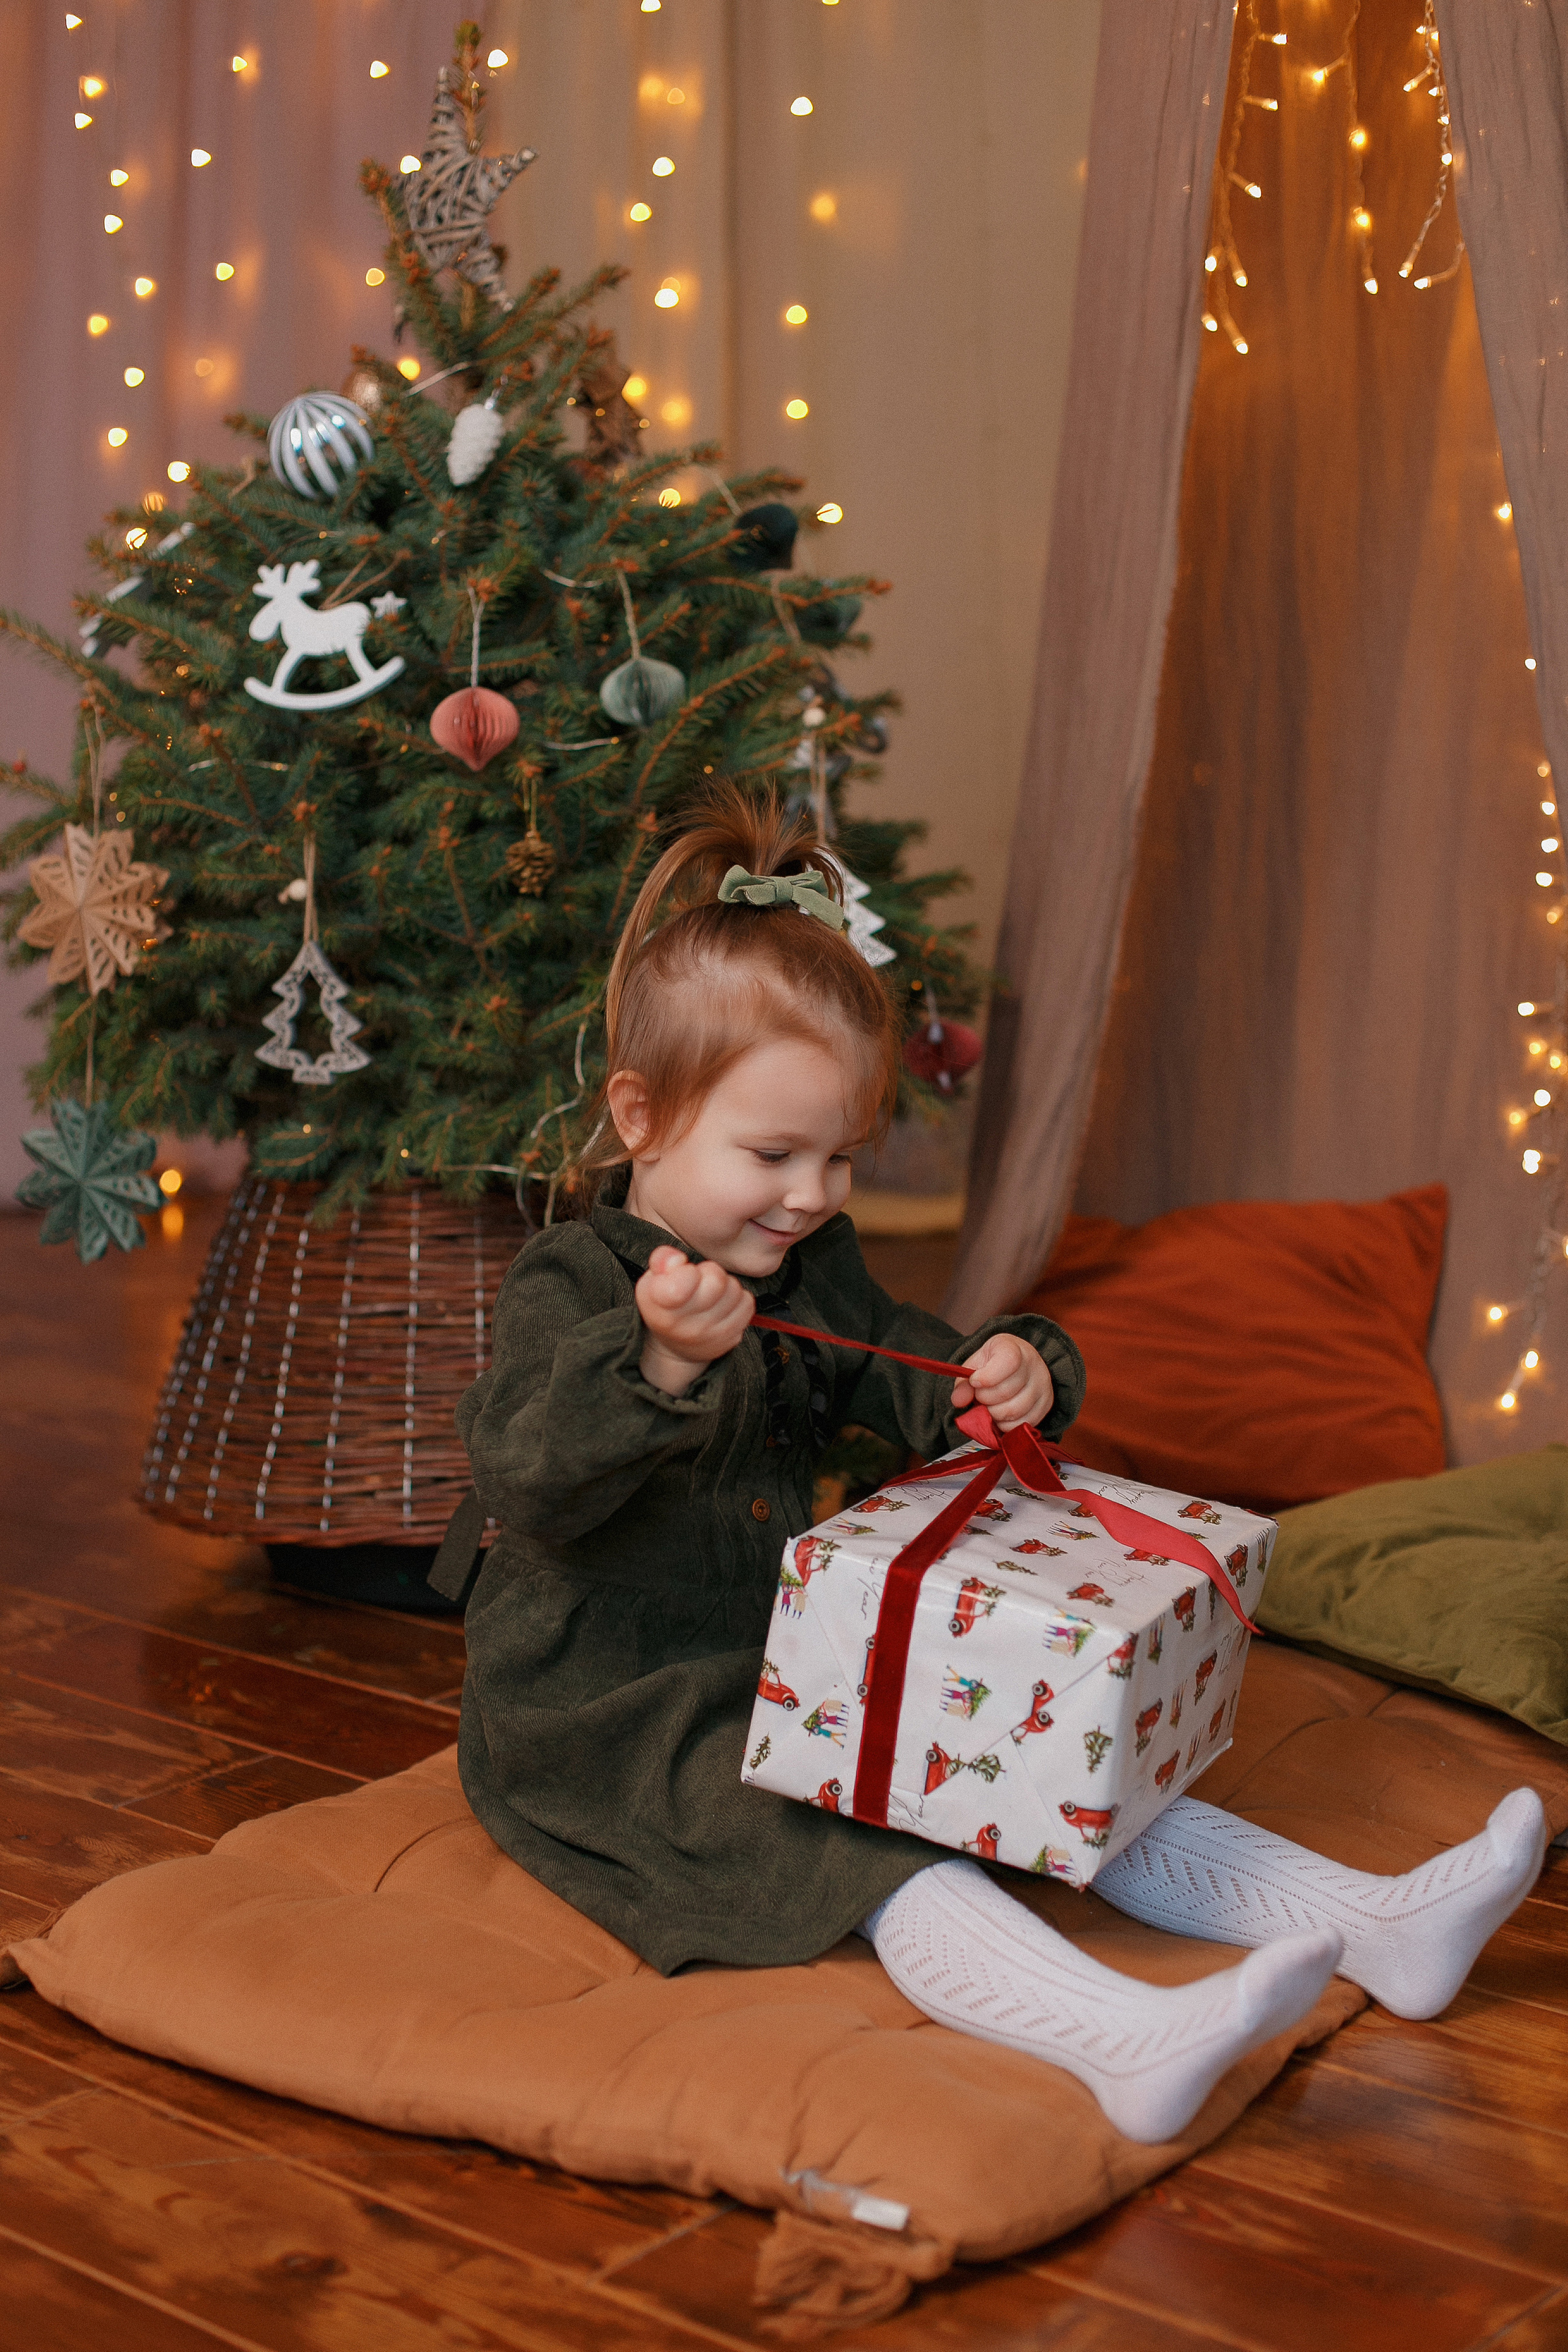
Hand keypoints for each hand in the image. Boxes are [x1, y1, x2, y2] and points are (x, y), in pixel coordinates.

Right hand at [636, 1245, 753, 1394]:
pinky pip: (747, 1303)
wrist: (677, 1349)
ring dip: (725, 1286)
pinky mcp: (732, 1336)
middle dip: (710, 1273)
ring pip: (734, 1289)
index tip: (684, 1275)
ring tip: (710, 1294)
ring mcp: (712, 1334)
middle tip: (700, 1281)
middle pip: (716, 1280)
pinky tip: (722, 1305)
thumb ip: (661, 1260)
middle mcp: (688, 1325)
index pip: (684, 1282)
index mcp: (663, 1307)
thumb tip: (678, 1259)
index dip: (687, 1271)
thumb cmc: (664, 1307)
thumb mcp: (651, 1281)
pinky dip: (737, 1299)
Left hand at [950, 1334, 1053, 1431]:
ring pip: (1014, 1410)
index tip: (975, 1381)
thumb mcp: (975, 1364)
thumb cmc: (993, 1363)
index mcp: (1014, 1348)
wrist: (1018, 1365)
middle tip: (980, 1395)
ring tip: (989, 1405)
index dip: (987, 1377)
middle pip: (1006, 1391)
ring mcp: (1043, 1385)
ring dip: (994, 1414)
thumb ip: (963, 1381)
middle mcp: (1034, 1365)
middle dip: (985, 1398)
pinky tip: (1000, 1415)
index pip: (1008, 1362)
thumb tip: (959, 1401)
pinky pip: (1023, 1423)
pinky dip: (1006, 1424)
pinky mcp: (1046, 1404)